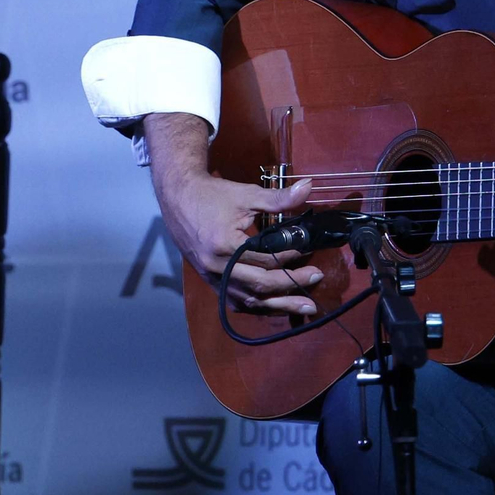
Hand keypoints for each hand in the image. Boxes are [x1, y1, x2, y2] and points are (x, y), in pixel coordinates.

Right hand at [143, 112, 323, 316]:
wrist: (178, 197)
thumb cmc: (212, 195)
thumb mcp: (247, 194)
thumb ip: (279, 197)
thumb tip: (309, 187)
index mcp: (225, 246)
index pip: (266, 259)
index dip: (290, 257)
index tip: (307, 250)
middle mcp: (216, 268)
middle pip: (260, 285)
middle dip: (291, 285)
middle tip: (316, 278)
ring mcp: (211, 277)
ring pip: (249, 300)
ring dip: (278, 305)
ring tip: (304, 307)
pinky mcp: (210, 281)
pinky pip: (236, 300)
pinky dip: (257, 305)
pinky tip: (274, 306)